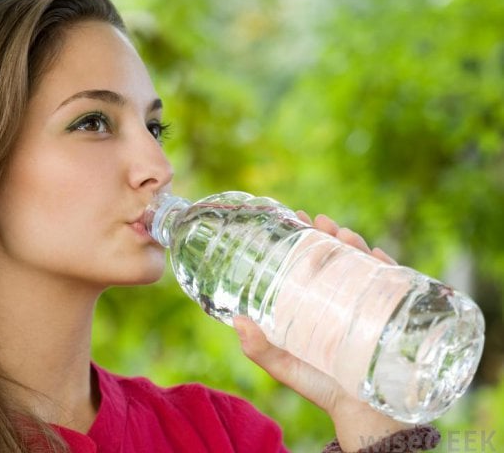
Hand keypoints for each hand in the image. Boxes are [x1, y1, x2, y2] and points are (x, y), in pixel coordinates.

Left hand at [233, 212, 409, 450]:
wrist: (362, 415)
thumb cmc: (320, 386)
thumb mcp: (284, 365)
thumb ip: (259, 348)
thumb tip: (236, 320)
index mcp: (315, 302)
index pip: (310, 262)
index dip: (304, 238)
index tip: (296, 217)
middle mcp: (341, 298)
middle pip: (338, 256)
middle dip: (332, 234)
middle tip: (322, 222)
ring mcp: (368, 304)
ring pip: (364, 264)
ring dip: (356, 244)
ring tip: (344, 235)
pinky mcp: (393, 314)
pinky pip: (395, 284)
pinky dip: (388, 267)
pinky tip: (378, 256)